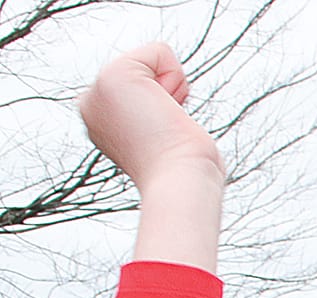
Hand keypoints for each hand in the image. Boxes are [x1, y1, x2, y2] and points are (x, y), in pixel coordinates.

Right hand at [79, 44, 224, 187]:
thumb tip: (163, 104)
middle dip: (167, 95)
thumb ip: (154, 113)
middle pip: (146, 71)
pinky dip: (176, 79)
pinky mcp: (113, 76)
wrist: (179, 183)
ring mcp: (96, 90)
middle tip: (164, 132)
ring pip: (152, 61)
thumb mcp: (161, 136)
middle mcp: (90, 103)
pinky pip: (161, 51)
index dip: (165, 106)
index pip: (143, 86)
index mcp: (98, 118)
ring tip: (165, 124)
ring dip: (173, 91)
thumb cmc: (183, 170)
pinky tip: (168, 112)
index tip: (161, 138)